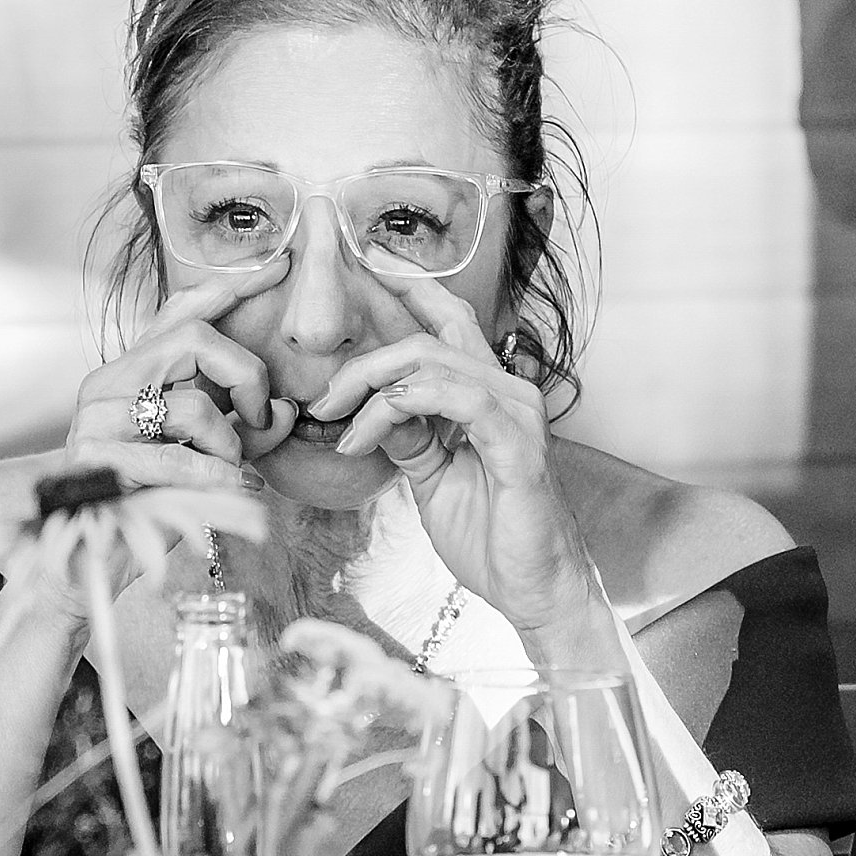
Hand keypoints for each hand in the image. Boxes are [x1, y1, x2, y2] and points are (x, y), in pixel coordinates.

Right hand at [56, 275, 295, 606]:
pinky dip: (215, 477)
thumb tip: (283, 409)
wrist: (93, 561)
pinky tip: (231, 490)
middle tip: (259, 420)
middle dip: (245, 376)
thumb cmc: (158, 502)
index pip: (180, 312)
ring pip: (191, 405)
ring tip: (229, 472)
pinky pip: (177, 459)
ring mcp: (94, 420)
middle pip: (194, 340)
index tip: (278, 267)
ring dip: (228, 445)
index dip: (230, 287)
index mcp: (132, 372)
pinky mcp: (93, 460)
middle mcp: (107, 384)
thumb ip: (247, 424)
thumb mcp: (213, 450)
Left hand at [304, 279, 600, 641]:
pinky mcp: (517, 445)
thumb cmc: (490, 535)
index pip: (448, 321)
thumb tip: (371, 406)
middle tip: (322, 400)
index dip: (410, 286)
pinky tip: (366, 434)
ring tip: (337, 423)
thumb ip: (408, 435)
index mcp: (489, 393)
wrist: (532, 589)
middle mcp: (508, 391)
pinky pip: (456, 400)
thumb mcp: (432, 477)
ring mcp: (516, 414)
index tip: (361, 266)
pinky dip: (399, 408)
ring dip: (372, 388)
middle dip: (363, 363)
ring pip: (434, 363)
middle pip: (428, 340)